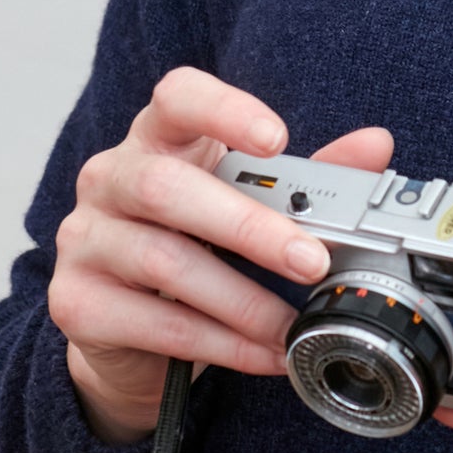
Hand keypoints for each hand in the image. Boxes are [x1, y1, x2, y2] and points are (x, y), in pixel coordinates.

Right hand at [50, 66, 391, 444]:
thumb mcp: (249, 205)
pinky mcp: (77, 303)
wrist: (126, 329)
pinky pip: (155, 323)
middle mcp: (110, 179)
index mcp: (157, 139)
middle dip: (248, 227)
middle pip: (166, 187)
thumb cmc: (194, 246)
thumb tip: (375, 145)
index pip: (176, 98)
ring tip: (294, 325)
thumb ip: (310, 176)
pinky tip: (262, 354)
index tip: (278, 140)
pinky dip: (220, 344)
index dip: (224, 109)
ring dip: (242, 301)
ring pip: (163, 262)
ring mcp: (85, 240)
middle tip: (312, 261)